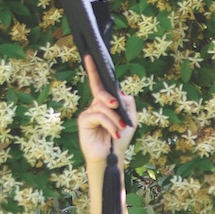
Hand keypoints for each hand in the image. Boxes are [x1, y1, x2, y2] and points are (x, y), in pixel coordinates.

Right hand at [75, 55, 136, 170]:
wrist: (112, 157)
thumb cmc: (120, 139)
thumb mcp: (131, 119)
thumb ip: (128, 103)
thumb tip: (120, 92)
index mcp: (104, 104)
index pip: (99, 84)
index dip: (93, 70)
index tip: (89, 56)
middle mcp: (94, 106)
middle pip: (102, 92)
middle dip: (110, 98)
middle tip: (116, 105)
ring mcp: (88, 113)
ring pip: (103, 106)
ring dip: (115, 119)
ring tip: (120, 130)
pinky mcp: (83, 121)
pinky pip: (98, 115)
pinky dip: (109, 124)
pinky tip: (114, 133)